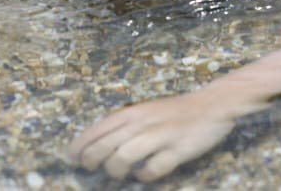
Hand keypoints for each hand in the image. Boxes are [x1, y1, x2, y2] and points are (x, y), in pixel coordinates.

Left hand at [67, 89, 237, 180]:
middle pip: (105, 145)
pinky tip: (144, 174)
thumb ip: (124, 125)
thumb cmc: (173, 111)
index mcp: (132, 112)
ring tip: (119, 173)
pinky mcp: (177, 149)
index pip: (98, 129)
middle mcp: (142, 122)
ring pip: (123, 157)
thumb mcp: (145, 111)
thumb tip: (97, 144)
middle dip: (92, 160)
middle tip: (90, 168)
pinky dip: (144, 175)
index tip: (69, 158)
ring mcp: (159, 136)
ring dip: (116, 170)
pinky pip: (153, 168)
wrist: (211, 104)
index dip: (79, 145)